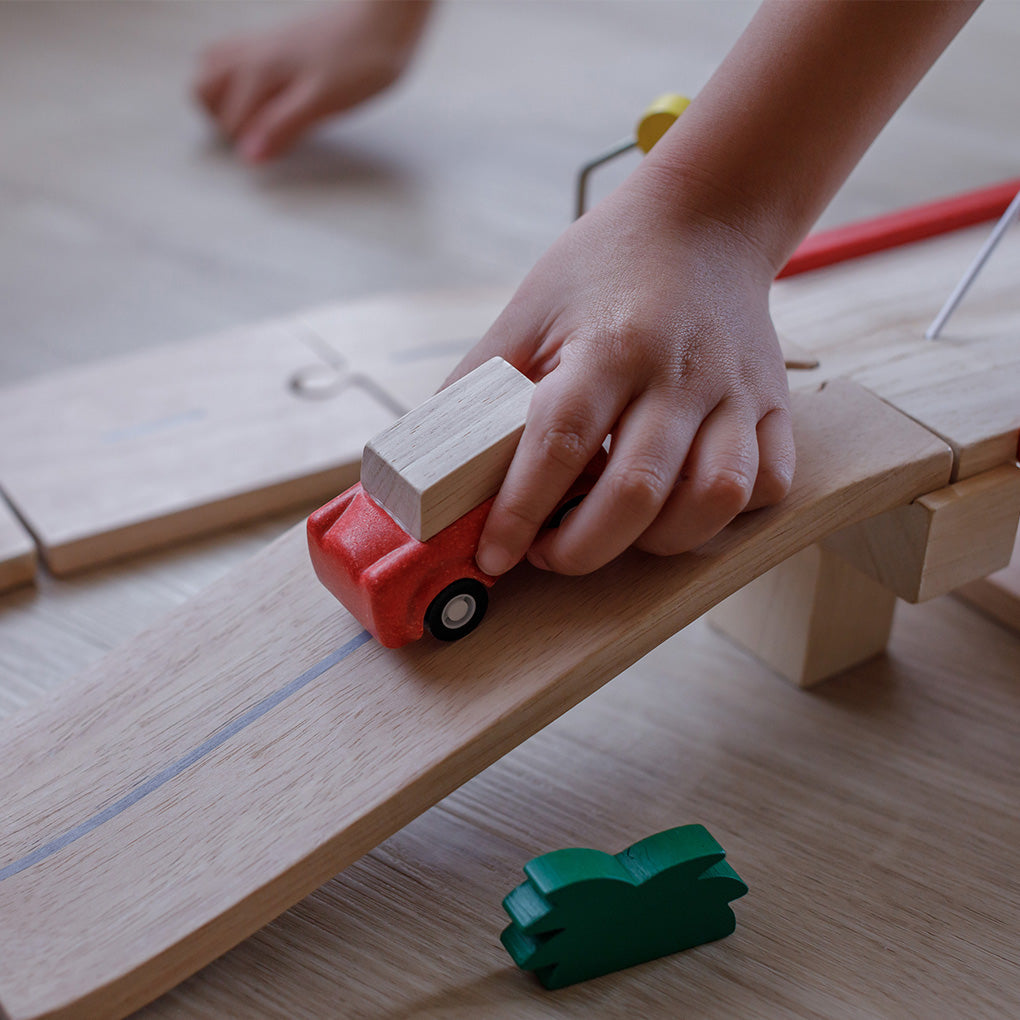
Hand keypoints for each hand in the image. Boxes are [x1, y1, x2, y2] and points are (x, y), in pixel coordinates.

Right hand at [193, 2, 429, 162]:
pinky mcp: (278, 39)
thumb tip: (248, 155)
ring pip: (214, 69)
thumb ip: (283, 127)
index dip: (249, 144)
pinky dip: (240, 78)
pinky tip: (271, 92)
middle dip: (222, 120)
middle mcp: (251, 53)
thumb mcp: (324, 101)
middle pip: (202, 90)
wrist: (387, 13)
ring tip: (261, 116)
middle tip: (262, 135)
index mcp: (259, 71)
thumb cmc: (363, 57)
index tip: (280, 147)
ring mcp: (262, 42)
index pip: (227, 121)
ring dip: (225, 97)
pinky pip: (236, 56)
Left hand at [454, 176, 794, 576]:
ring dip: (658, 541)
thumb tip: (434, 459)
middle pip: (639, 490)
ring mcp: (736, 390)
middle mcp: (679, 372)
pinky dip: (723, 514)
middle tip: (548, 553)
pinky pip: (766, 483)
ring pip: (715, 498)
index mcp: (611, 344)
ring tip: (615, 533)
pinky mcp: (773, 403)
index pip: (560, 443)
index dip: (520, 511)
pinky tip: (680, 505)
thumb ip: (480, 384)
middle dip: (583, 548)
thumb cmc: (605, 266)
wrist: (704, 220)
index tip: (492, 554)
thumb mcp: (529, 310)